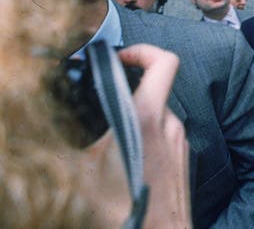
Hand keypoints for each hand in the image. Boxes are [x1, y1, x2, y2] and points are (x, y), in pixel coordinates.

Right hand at [81, 44, 190, 227]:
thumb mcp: (84, 172)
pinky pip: (165, 135)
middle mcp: (170, 124)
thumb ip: (73, 140)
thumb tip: (59, 128)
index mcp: (148, 117)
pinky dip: (148, 138)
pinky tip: (130, 159)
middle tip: (105, 103)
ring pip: (158, 115)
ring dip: (137, 119)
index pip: (163, 62)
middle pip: (153, 90)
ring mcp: (181, 141)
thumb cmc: (128, 211)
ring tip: (113, 141)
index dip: (141, 51)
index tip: (122, 57)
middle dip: (128, 94)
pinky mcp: (185, 157)